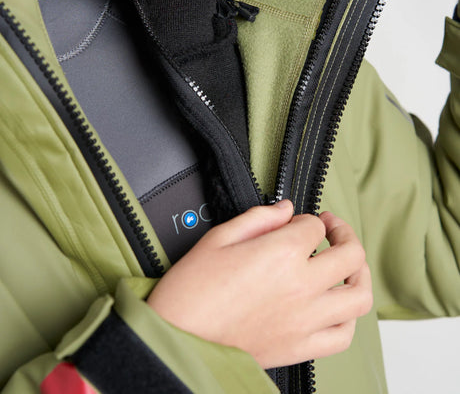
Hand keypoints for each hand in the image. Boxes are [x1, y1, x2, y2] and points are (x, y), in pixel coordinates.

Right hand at [147, 202, 371, 368]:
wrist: (178, 337)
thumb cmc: (192, 291)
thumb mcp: (219, 238)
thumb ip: (259, 218)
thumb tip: (285, 210)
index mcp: (280, 253)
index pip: (314, 227)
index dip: (306, 219)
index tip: (295, 223)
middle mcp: (301, 286)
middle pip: (350, 254)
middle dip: (344, 233)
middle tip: (333, 229)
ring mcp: (305, 320)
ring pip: (359, 295)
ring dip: (360, 274)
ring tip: (348, 264)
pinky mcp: (301, 347)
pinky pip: (343, 335)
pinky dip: (348, 318)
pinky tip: (337, 306)